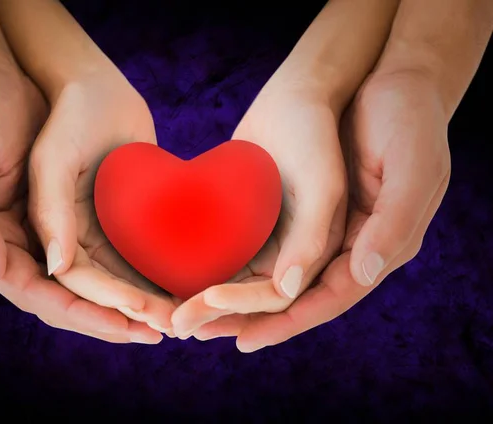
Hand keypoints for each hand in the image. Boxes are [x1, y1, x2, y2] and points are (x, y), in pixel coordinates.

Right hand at [0, 69, 161, 343]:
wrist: (21, 78)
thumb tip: (16, 271)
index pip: (42, 296)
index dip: (85, 314)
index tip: (127, 326)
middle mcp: (28, 246)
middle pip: (75, 297)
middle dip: (116, 317)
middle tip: (162, 332)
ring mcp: (57, 231)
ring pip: (97, 279)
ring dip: (131, 300)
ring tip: (172, 315)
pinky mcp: (82, 213)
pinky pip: (109, 250)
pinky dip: (134, 268)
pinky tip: (165, 279)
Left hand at [186, 71, 450, 351]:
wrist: (381, 77)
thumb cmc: (407, 120)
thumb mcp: (411, 168)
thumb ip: (390, 225)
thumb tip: (358, 276)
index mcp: (374, 247)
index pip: (326, 299)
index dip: (286, 323)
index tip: (244, 339)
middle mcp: (340, 245)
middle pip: (288, 294)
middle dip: (243, 316)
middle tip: (194, 330)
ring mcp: (312, 225)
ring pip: (267, 273)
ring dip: (228, 294)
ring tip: (185, 310)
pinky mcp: (289, 205)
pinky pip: (257, 240)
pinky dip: (228, 257)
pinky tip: (194, 264)